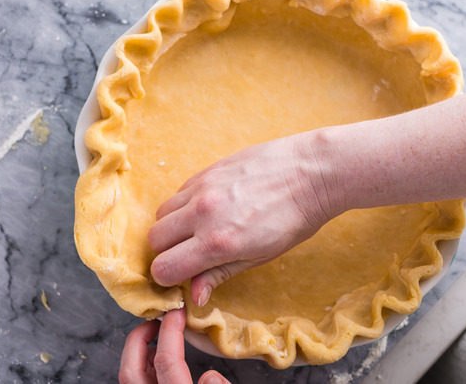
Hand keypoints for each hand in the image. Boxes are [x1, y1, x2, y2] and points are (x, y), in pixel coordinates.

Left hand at [119, 308, 229, 383]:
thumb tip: (211, 375)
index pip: (166, 360)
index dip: (170, 331)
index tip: (178, 311)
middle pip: (131, 369)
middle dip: (139, 338)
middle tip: (157, 321)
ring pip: (129, 377)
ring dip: (139, 353)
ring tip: (157, 338)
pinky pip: (137, 383)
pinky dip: (142, 367)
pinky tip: (157, 363)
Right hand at [148, 133, 337, 305]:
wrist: (312, 172)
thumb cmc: (294, 219)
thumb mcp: (261, 256)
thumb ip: (220, 274)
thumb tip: (194, 296)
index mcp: (217, 242)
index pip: (163, 268)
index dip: (167, 278)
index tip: (180, 277)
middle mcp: (203, 213)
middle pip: (154, 238)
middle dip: (166, 251)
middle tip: (188, 255)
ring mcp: (203, 187)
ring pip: (162, 212)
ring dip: (172, 226)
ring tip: (197, 230)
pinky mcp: (207, 169)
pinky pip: (179, 192)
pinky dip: (184, 205)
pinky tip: (210, 208)